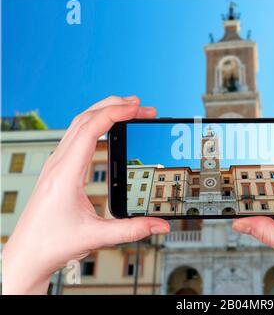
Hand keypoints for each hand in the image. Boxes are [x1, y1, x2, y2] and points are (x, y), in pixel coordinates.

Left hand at [2, 96, 169, 293]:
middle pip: (85, 119)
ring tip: (128, 110)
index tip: (137, 107)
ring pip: (79, 124)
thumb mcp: (96, 236)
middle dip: (114, 106)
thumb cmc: (51, 244)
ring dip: (104, 112)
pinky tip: (107, 129)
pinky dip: (95, 124)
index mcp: (65, 173)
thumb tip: (160, 224)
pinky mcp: (59, 169)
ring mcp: (56, 164)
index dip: (116, 113)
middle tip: (141, 105)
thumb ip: (132, 229)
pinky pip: (76, 136)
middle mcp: (58, 163)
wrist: (27, 255)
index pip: (91, 129)